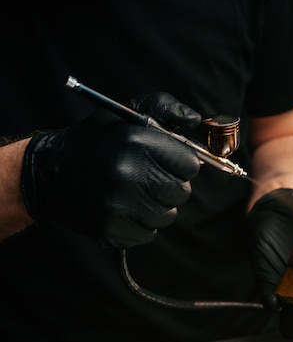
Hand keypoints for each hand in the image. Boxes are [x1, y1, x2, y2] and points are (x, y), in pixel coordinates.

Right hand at [20, 92, 201, 247]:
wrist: (49, 172)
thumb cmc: (98, 142)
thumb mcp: (126, 113)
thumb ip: (164, 107)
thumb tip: (194, 118)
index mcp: (135, 141)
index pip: (190, 164)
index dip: (180, 163)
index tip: (165, 162)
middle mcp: (126, 172)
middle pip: (181, 192)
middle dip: (169, 185)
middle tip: (148, 178)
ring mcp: (117, 204)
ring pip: (168, 215)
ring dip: (157, 207)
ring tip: (134, 193)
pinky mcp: (109, 229)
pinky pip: (149, 234)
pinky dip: (141, 225)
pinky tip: (124, 209)